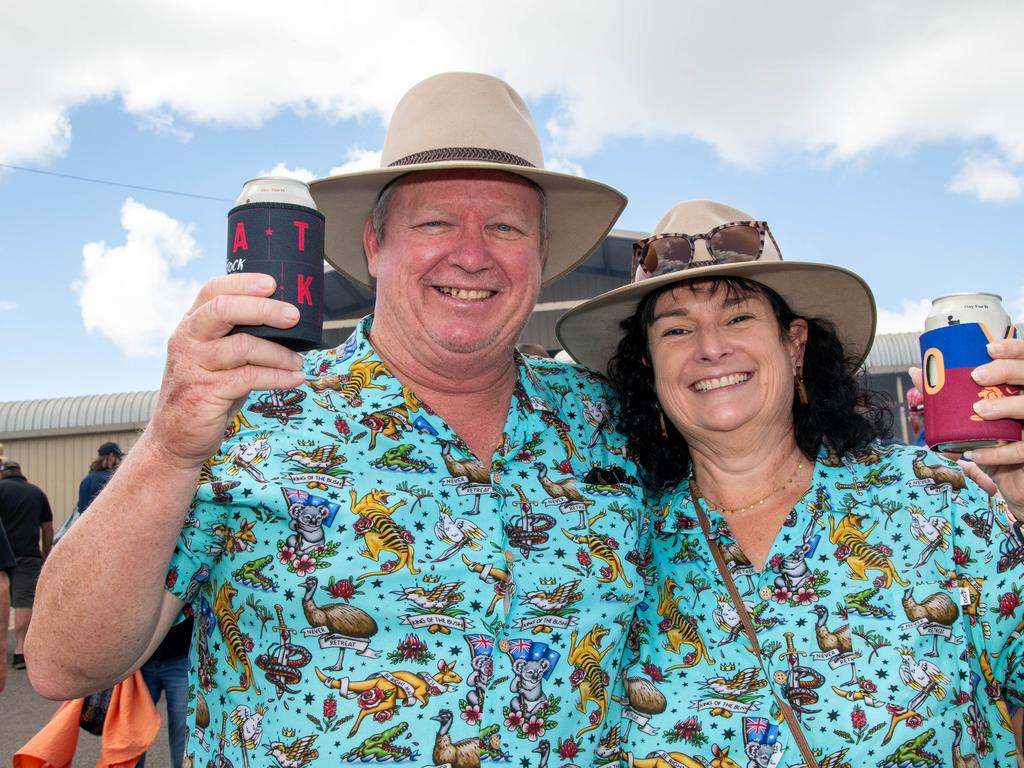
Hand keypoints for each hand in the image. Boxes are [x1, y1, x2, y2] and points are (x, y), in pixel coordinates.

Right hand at [146, 274, 306, 469]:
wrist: (176, 437)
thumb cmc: (206, 392)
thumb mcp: (216, 358)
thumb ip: (237, 337)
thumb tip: (285, 322)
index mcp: (190, 326)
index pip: (212, 292)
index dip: (242, 283)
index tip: (272, 283)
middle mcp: (187, 341)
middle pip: (223, 310)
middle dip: (263, 309)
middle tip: (293, 315)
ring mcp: (194, 367)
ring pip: (242, 346)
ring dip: (279, 353)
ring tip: (298, 361)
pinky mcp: (205, 393)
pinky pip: (249, 378)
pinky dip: (277, 377)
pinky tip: (294, 378)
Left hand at [963, 339, 1023, 518]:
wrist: (1011, 482)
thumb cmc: (992, 442)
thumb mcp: (970, 417)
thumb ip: (946, 395)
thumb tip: (917, 372)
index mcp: (1020, 388)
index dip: (1012, 349)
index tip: (987, 348)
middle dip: (1005, 370)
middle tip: (976, 376)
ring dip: (1006, 406)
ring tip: (979, 410)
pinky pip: (1021, 449)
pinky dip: (996, 453)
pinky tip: (973, 454)